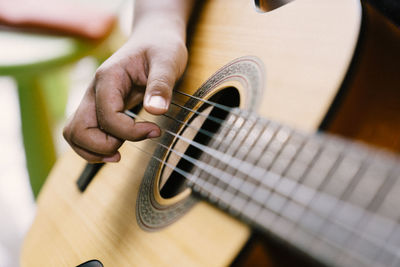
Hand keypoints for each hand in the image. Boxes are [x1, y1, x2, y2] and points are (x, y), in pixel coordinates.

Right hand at [63, 18, 187, 162]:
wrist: (154, 39)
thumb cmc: (161, 47)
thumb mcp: (168, 61)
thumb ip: (161, 85)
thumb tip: (156, 111)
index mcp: (108, 77)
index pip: (107, 115)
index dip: (129, 131)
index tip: (155, 130)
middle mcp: (94, 90)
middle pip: (77, 129)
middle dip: (102, 146)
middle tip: (128, 147)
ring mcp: (94, 100)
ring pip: (74, 134)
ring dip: (94, 150)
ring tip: (119, 154)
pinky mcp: (99, 108)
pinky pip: (84, 133)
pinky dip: (95, 147)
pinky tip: (115, 148)